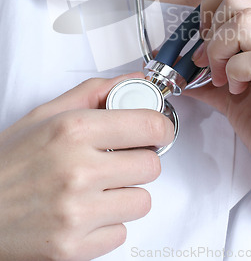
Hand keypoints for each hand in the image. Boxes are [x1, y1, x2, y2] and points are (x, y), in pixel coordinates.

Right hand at [0, 74, 173, 260]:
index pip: (149, 126)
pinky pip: (121, 233)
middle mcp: (78, 171)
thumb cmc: (8, 162)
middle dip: (140, 160)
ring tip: (98, 187)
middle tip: (119, 159)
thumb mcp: (44, 115)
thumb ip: (94, 93)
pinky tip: (86, 211)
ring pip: (141, 202)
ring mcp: (77, 213)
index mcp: (73, 131)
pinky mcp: (73, 248)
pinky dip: (108, 223)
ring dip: (126, 194)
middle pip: (151, 166)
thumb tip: (135, 81)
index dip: (160, 127)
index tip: (156, 130)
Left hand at [190, 0, 250, 232]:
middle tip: (210, 57)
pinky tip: (235, 90)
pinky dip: (231, 71)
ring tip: (221, 76)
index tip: (204, 38)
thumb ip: (208, 79)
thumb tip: (177, 70)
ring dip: (219, 47)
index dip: (212, 6)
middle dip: (211, 22)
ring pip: (244, 18)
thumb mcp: (238, 97)